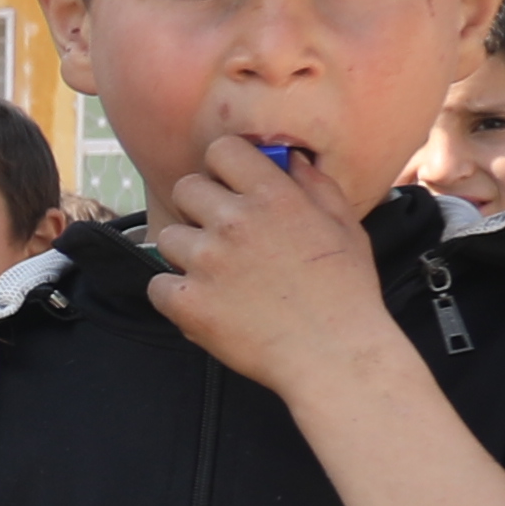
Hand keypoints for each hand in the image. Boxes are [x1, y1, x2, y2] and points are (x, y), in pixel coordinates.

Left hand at [145, 127, 390, 403]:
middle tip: (223, 236)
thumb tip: (289, 158)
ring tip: (220, 277)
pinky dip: (175, 296)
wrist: (335, 355)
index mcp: (275, 197)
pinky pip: (157, 285)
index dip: (223, 167)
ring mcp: (207, 261)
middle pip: (185, 188)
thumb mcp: (344, 226)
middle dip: (200, 207)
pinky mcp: (187, 301)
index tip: (231, 186)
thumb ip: (314, 186)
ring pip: (168, 237)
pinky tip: (206, 305)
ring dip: (188, 253)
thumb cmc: (346, 292)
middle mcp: (235, 222)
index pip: (222, 150)